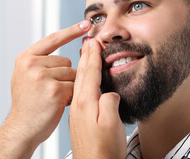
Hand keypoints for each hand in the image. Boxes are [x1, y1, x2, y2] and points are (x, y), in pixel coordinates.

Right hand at [8, 20, 91, 146]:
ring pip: (72, 73)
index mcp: (26, 58)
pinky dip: (71, 95)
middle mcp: (32, 64)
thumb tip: (66, 54)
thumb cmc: (28, 103)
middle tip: (50, 90)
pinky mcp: (54, 89)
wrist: (22, 128)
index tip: (86, 24)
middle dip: (65, 75)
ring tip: (53, 97)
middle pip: (66, 60)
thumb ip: (41, 62)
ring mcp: (42, 76)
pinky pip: (74, 86)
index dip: (71, 31)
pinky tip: (58, 103)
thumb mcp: (26, 76)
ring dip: (69, 85)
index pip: (53, 39)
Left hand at [69, 38, 126, 158]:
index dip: (93, 56)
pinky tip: (83, 81)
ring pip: (79, 83)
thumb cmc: (103, 151)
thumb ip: (109, 104)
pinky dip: (82, 81)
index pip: (90, 73)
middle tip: (88, 41)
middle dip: (85, 56)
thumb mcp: (111, 126)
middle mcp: (79, 105)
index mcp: (87, 103)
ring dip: (82, 66)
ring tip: (84, 55)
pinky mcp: (79, 118)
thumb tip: (109, 92)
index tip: (93, 41)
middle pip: (82, 74)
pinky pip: (79, 92)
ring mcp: (78, 111)